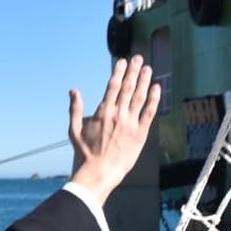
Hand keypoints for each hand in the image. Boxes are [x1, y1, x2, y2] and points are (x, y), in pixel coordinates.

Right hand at [67, 56, 160, 203]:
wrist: (100, 172)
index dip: (119, 72)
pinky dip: (154, 100)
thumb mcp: (74, 130)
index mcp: (103, 112)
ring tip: (148, 69)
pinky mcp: (140, 134)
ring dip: (145, 81)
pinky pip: (149, 113)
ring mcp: (130, 123)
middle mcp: (118, 114)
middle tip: (139, 58)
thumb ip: (75, 109)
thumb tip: (73, 91)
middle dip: (134, 71)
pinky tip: (157, 89)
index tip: (123, 61)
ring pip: (140, 97)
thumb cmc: (86, 153)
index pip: (113, 86)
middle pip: (128, 87)